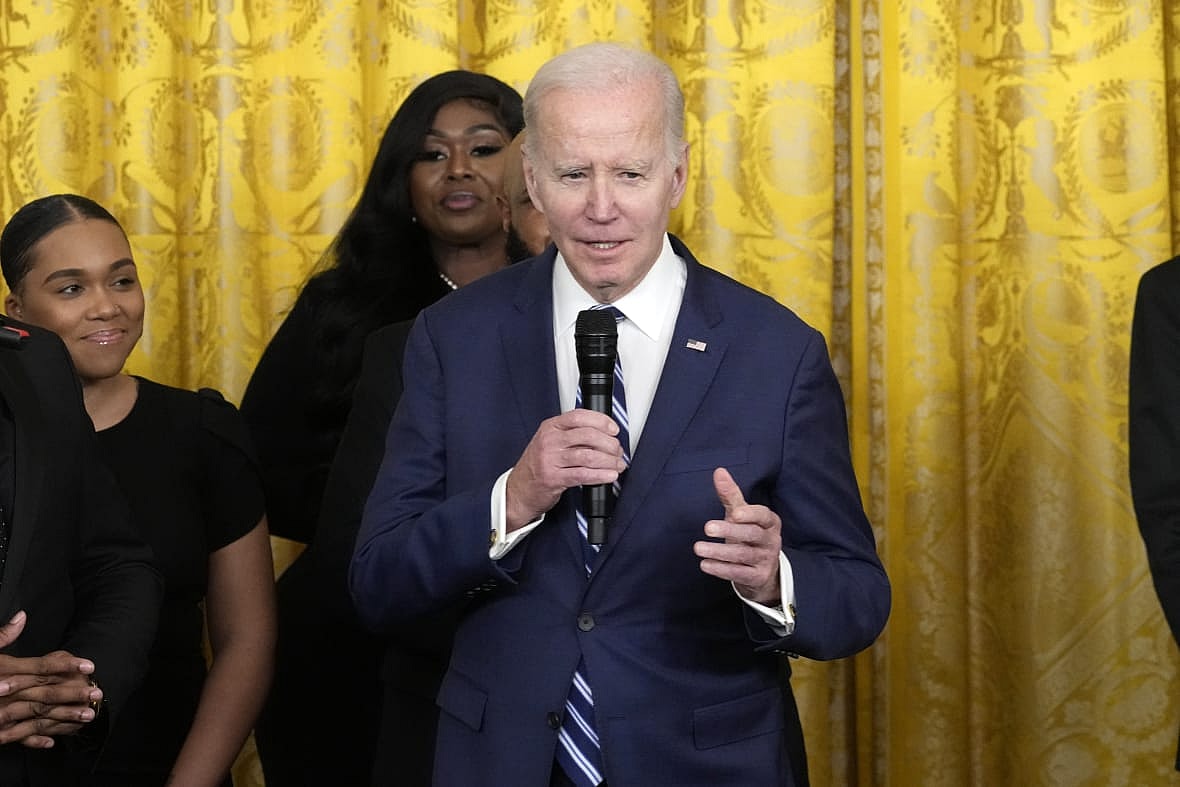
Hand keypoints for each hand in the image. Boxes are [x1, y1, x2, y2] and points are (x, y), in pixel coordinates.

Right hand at [0, 611, 100, 747]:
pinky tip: (54, 741)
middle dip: (73, 693)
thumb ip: (2, 636)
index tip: (90, 666)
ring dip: (63, 717)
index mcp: (3, 670)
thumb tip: (22, 615)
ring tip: (87, 716)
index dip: (67, 666)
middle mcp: (3, 692)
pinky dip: (33, 740)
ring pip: (36, 716)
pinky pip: (15, 738)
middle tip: (98, 693)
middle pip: (45, 692)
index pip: (41, 667)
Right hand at [505, 409, 625, 530]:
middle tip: (617, 451)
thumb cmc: (537, 466)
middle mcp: (549, 441)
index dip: (601, 421)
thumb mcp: (550, 442)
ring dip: (609, 461)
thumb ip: (572, 435)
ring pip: (588, 455)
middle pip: (587, 435)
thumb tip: (604, 435)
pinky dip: (600, 475)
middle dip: (609, 444)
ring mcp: (550, 459)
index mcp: (550, 428)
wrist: (518, 490)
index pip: (579, 416)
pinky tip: (609, 476)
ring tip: (617, 465)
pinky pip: (583, 475)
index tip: (614, 429)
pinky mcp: (553, 478)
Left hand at [694, 467, 782, 604]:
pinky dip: (721, 569)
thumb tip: (719, 471)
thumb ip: (731, 495)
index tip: (734, 513)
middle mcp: (770, 540)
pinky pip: (739, 573)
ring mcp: (766, 560)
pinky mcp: (757, 577)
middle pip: (751, 534)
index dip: (749, 514)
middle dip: (729, 531)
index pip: (763, 515)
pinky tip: (705, 564)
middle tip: (707, 527)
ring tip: (698, 548)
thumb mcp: (742, 515)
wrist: (763, 572)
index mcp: (770, 522)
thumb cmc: (749, 536)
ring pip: (742, 555)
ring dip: (719, 552)